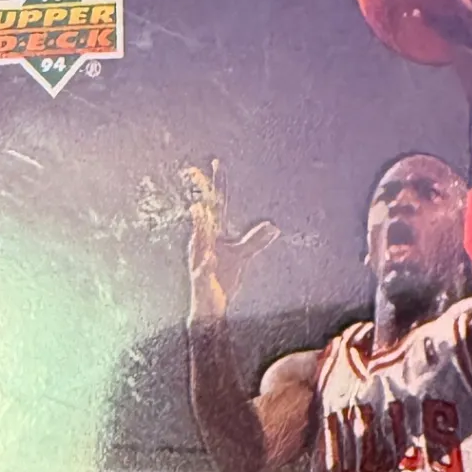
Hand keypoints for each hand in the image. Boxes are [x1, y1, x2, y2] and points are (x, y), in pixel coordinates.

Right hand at [185, 159, 279, 317]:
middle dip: (203, 196)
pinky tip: (208, 259)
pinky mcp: (201, 279)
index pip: (217, 206)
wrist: (209, 308)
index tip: (218, 163)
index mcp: (214, 235)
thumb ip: (256, 241)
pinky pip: (203, 270)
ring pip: (200, 240)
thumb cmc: (222, 280)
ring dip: (200, 225)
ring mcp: (200, 259)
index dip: (218, 185)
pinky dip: (205, 264)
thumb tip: (274, 226)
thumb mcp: (242, 258)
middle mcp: (204, 242)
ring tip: (199, 209)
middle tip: (197, 172)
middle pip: (205, 214)